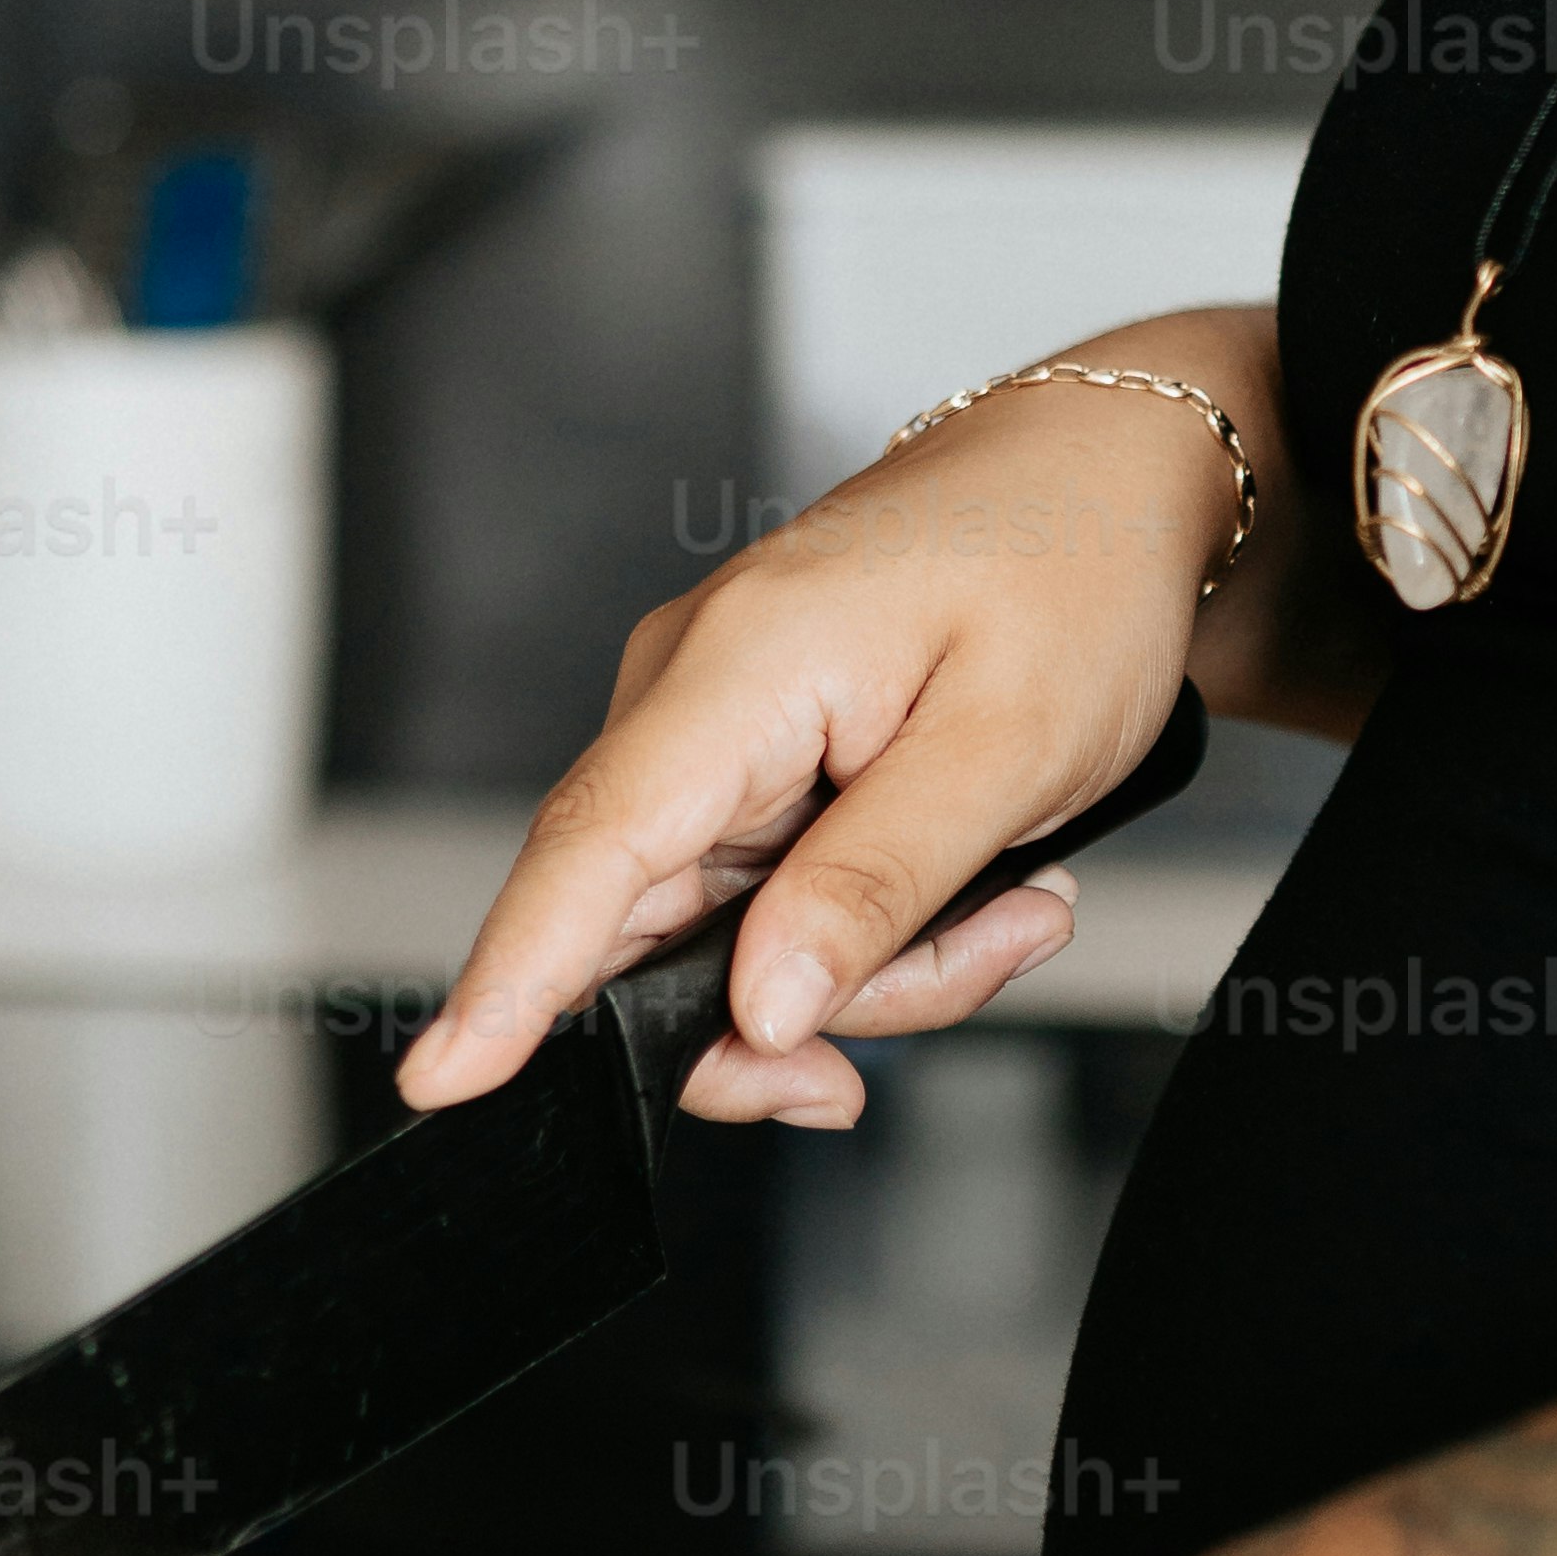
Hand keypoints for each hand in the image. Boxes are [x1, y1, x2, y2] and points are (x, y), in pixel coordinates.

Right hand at [399, 315, 1283, 1129]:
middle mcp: (691, 695)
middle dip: (814, 1004)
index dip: (511, 978)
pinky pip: (770, 903)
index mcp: (739, 666)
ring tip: (1012, 897)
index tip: (448, 1078)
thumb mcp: (1012, 747)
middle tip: (982, 956)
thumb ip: (878, 885)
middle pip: (662, 933)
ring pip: (731, 939)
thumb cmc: (1073, 566)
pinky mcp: (749, 762)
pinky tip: (972, 878)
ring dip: (878, 964)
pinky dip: (872, 925)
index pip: (591, 847)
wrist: (1108, 477)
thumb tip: (762, 1006)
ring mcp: (714, 731)